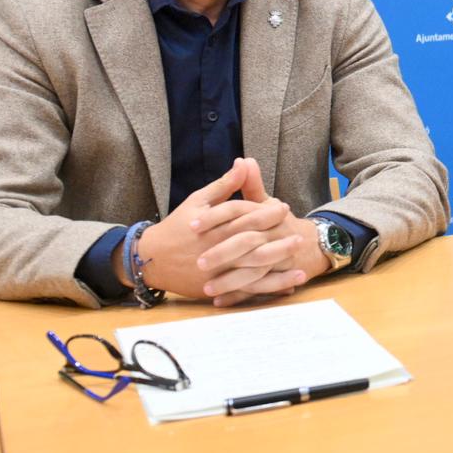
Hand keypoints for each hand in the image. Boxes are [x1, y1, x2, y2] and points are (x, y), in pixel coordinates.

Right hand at [115, 158, 314, 306]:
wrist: (151, 259)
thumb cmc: (177, 226)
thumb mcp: (198, 201)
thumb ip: (225, 185)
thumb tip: (244, 162)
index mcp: (215, 227)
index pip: (246, 218)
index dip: (266, 213)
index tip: (283, 208)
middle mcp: (218, 250)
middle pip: (253, 246)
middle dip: (278, 241)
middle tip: (299, 236)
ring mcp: (217, 272)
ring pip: (252, 271)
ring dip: (279, 268)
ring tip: (301, 264)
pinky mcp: (216, 288)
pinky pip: (246, 291)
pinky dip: (268, 289)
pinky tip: (288, 287)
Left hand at [191, 158, 326, 307]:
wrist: (313, 245)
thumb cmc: (280, 223)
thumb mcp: (267, 202)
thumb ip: (251, 184)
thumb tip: (244, 160)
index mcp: (266, 214)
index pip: (239, 212)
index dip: (215, 217)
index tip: (192, 225)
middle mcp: (274, 236)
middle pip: (247, 243)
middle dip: (223, 254)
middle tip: (199, 262)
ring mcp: (279, 259)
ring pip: (254, 271)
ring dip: (230, 281)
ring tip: (207, 288)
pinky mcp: (280, 278)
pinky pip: (260, 290)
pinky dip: (240, 297)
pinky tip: (220, 301)